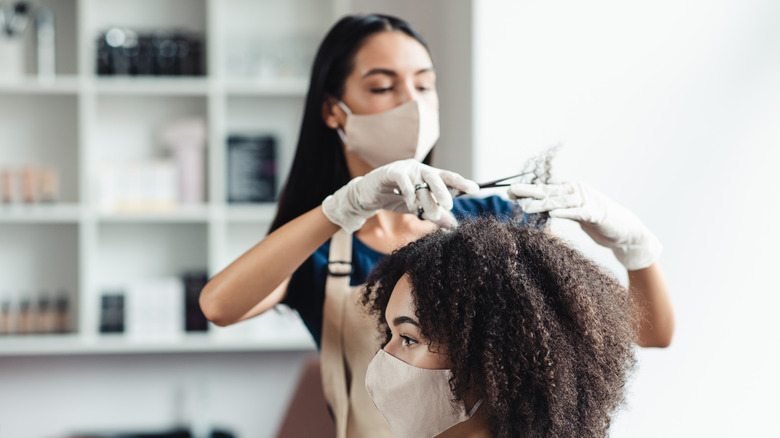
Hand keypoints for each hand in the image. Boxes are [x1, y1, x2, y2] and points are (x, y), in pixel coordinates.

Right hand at [323, 159, 478, 232]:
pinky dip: (409, 194)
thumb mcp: (418, 209)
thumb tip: (454, 227)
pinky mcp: (391, 171)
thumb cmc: (395, 199)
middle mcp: (420, 169)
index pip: (448, 177)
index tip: (476, 189)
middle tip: (448, 205)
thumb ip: (435, 215)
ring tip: (429, 213)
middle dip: (444, 192)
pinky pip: (404, 181)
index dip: (462, 182)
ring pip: (421, 181)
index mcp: (428, 175)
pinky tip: (411, 205)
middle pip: (437, 177)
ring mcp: (406, 168)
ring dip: (426, 198)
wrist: (368, 196)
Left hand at [508, 181, 661, 269]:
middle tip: (510, 192)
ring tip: (525, 207)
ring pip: (559, 201)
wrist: (625, 232)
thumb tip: (538, 206)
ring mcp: (587, 201)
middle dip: (528, 191)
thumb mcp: (574, 213)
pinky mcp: (595, 214)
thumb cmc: (597, 222)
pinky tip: (552, 214)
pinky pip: (577, 213)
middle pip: (549, 191)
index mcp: (571, 190)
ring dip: (542, 204)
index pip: (545, 189)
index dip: (527, 189)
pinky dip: (565, 213)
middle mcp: (577, 191)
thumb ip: (559, 208)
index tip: (509, 192)